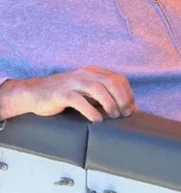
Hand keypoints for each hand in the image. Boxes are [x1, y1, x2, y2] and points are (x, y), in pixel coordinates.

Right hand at [0, 67, 134, 121]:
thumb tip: (133, 109)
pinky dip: (91, 111)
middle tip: (124, 114)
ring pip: (97, 89)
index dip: (128, 93)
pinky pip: (79, 100)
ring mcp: (72, 82)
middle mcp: (85, 74)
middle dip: (122, 98)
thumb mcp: (89, 94)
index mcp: (94, 72)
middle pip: (111, 82)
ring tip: (114, 116)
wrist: (35, 93)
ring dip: (109, 103)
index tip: (131, 108)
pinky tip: (97, 120)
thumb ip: (108, 97)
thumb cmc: (66, 95)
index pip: (118, 79)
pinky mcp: (61, 94)